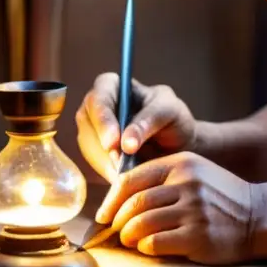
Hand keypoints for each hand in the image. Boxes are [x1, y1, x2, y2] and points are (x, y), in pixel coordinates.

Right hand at [76, 73, 197, 183]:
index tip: (113, 142)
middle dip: (102, 147)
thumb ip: (148, 122)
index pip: (98, 97)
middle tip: (119, 165)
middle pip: (87, 124)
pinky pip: (94, 163)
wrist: (178, 145)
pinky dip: (107, 173)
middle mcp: (98, 106)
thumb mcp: (169, 112)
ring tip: (125, 176)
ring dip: (104, 163)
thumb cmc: (174, 120)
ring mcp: (94, 129)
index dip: (102, 120)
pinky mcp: (96, 151)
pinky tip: (122, 180)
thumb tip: (125, 144)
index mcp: (113, 85)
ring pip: (88, 146)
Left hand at [94, 152, 255, 264]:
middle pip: (134, 203)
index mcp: (182, 163)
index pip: (131, 178)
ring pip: (141, 224)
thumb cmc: (219, 198)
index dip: (111, 199)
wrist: (259, 216)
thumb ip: (162, 180)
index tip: (104, 214)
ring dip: (129, 236)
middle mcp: (187, 183)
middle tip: (115, 231)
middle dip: (118, 221)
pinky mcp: (198, 236)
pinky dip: (145, 248)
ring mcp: (194, 209)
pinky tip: (149, 248)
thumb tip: (118, 201)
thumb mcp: (195, 173)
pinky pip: (156, 243)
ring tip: (131, 241)